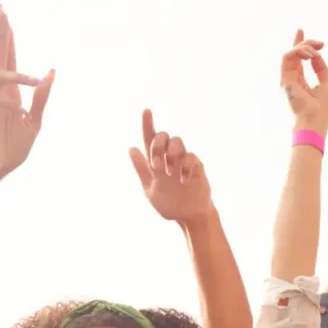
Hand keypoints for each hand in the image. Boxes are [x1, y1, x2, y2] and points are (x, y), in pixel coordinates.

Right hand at [0, 7, 53, 183]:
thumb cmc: (12, 147)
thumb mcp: (34, 122)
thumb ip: (41, 98)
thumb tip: (50, 73)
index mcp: (11, 91)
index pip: (9, 57)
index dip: (8, 36)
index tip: (6, 15)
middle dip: (1, 33)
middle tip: (2, 10)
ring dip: (19, 74)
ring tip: (37, 80)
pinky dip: (10, 104)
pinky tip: (21, 114)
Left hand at [129, 110, 212, 226]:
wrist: (188, 217)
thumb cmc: (169, 203)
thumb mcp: (150, 189)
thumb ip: (141, 169)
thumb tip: (131, 148)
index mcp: (154, 162)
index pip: (149, 138)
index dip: (147, 123)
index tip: (146, 111)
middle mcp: (168, 157)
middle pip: (163, 135)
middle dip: (157, 146)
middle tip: (156, 165)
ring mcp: (183, 160)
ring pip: (178, 141)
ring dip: (171, 154)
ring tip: (170, 174)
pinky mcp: (196, 166)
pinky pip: (191, 157)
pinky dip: (185, 167)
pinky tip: (183, 181)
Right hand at [280, 30, 327, 133]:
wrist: (314, 121)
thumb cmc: (322, 107)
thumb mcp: (326, 83)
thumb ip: (321, 68)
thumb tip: (317, 54)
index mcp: (301, 82)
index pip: (299, 60)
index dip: (300, 45)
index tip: (303, 31)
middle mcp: (292, 80)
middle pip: (293, 54)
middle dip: (304, 42)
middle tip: (319, 42)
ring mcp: (286, 80)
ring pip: (290, 54)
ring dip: (304, 48)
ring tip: (316, 52)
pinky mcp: (284, 80)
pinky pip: (287, 57)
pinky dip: (299, 52)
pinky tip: (310, 55)